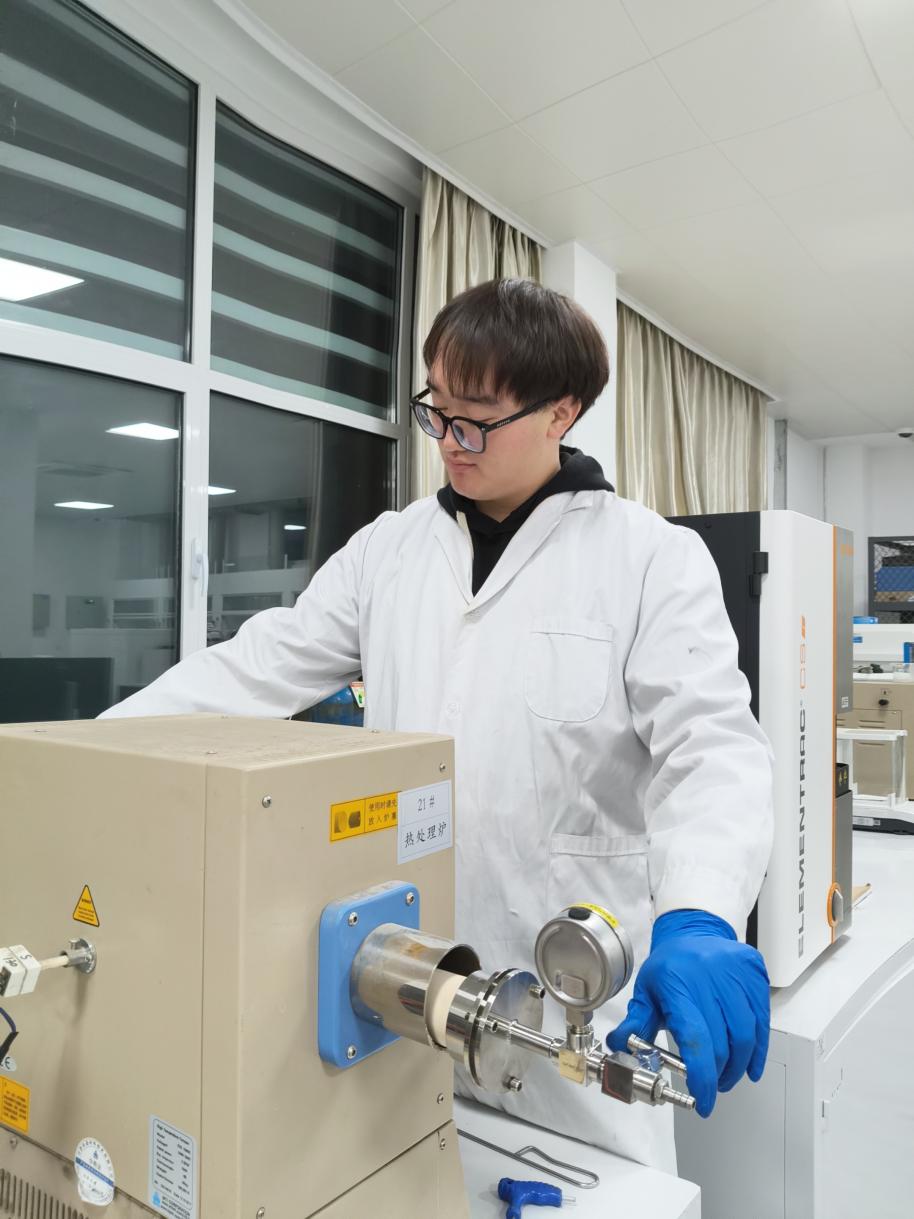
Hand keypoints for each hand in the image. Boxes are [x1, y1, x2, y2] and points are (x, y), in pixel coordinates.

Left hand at [606, 909, 769, 1116]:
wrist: (694, 931)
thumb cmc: (671, 965)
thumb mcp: (647, 991)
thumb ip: (636, 1022)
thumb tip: (620, 1046)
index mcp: (677, 983)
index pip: (694, 1038)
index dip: (701, 1076)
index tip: (703, 1100)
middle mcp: (708, 976)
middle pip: (722, 1042)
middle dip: (718, 1074)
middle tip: (712, 1087)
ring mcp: (735, 973)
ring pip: (746, 1035)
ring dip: (738, 1065)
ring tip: (727, 1076)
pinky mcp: (754, 973)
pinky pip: (763, 1020)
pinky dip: (758, 1049)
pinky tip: (750, 1064)